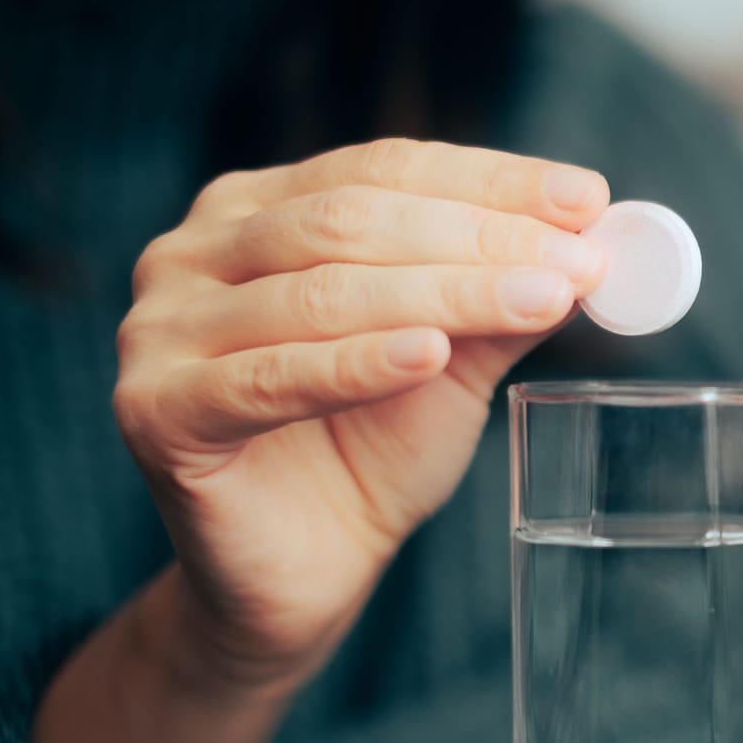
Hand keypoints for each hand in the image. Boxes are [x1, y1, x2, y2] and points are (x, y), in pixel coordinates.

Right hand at [112, 138, 608, 692]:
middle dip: (480, 238)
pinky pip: (270, 378)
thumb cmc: (373, 453)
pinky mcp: (155, 410)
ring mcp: (159, 328)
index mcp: (258, 212)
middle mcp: (194, 253)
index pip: (384, 170)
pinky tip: (430, 356)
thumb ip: (500, 300)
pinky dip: (357, 364)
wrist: (307, 572)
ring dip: (445, 294)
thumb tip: (586, 240)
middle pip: (353, 222)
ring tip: (541, 301)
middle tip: (577, 262)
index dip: (491, 181)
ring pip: (321, 292)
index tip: (587, 200)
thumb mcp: (454, 363)